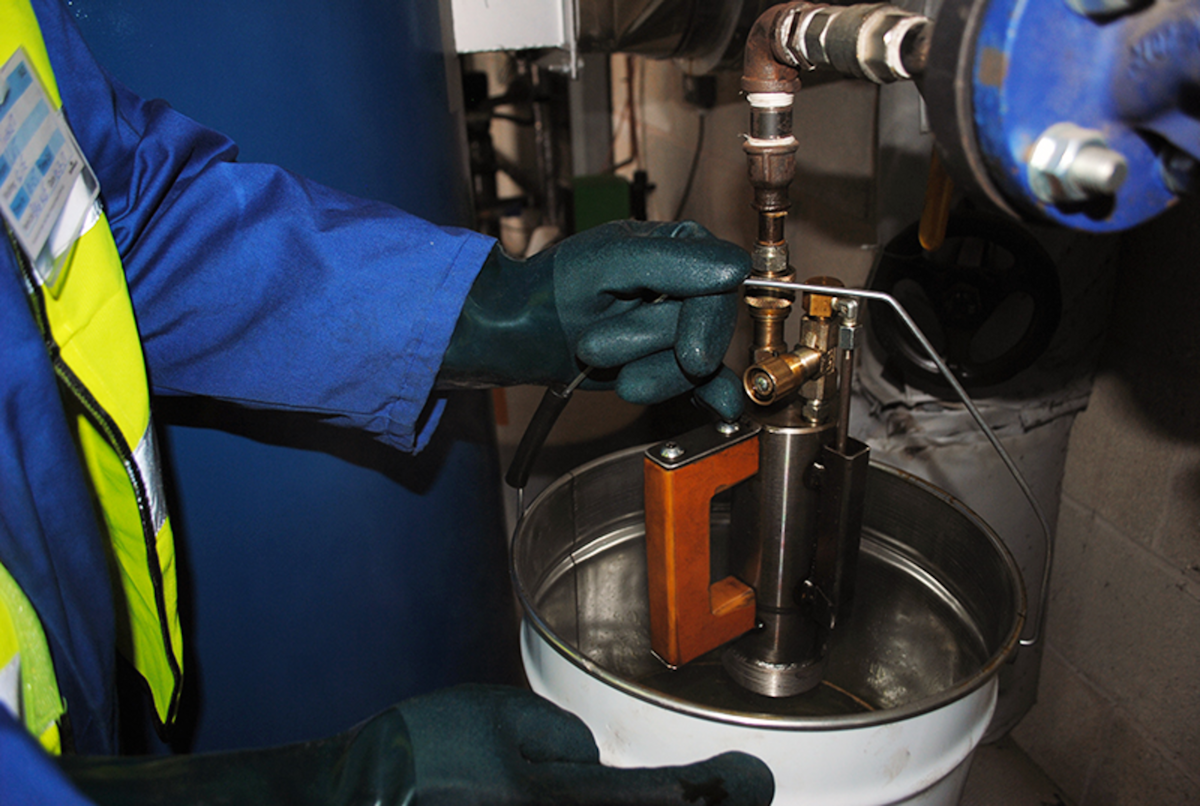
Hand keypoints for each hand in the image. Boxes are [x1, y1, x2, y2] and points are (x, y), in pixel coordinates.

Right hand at [59, 685, 773, 805]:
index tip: (752, 779)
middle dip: (701, 805)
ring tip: (705, 794)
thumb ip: (553, 739)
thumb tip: (588, 761)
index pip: (658, 801)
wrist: (347, 805)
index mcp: (556, 801)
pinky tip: (627, 796)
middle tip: (741, 790)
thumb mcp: (489, 718)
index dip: (715, 791)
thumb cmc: (411, 759)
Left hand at [439, 221, 750, 420]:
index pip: (721, 284)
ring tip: (600, 358)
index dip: (704, 322)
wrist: (524, 331)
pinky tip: (722, 404)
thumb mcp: (609, 262)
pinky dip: (711, 394)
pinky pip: (705, 381)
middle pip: (708, 328)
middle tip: (599, 347)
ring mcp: (679, 325)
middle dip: (655, 346)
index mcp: (680, 245)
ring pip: (697, 363)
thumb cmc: (555, 288)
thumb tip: (735, 268)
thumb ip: (673, 261)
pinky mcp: (670, 359)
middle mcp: (687, 284)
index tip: (689, 353)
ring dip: (650, 373)